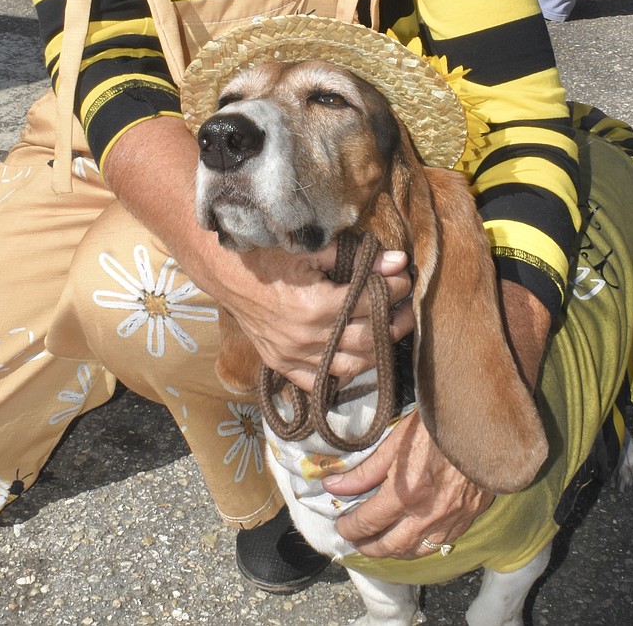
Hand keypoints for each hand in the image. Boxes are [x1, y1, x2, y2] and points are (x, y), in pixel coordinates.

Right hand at [220, 244, 413, 391]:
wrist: (225, 272)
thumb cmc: (266, 255)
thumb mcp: (310, 250)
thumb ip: (356, 259)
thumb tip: (397, 261)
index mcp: (316, 307)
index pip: (369, 302)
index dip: (393, 288)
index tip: (404, 276)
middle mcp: (307, 338)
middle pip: (367, 339)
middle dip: (393, 322)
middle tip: (407, 307)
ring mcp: (294, 356)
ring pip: (351, 366)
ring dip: (377, 351)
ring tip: (390, 331)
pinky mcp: (282, 365)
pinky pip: (320, 381)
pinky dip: (343, 374)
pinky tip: (359, 359)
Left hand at [324, 410, 492, 558]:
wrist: (482, 424)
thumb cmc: (436, 425)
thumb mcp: (394, 442)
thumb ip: (364, 470)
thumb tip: (333, 486)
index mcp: (405, 494)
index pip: (367, 523)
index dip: (350, 527)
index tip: (342, 523)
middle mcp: (426, 516)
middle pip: (388, 546)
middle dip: (366, 546)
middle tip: (355, 538)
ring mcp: (448, 522)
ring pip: (414, 552)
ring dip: (392, 552)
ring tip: (379, 542)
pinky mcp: (466, 520)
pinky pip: (438, 546)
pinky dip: (419, 547)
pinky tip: (410, 538)